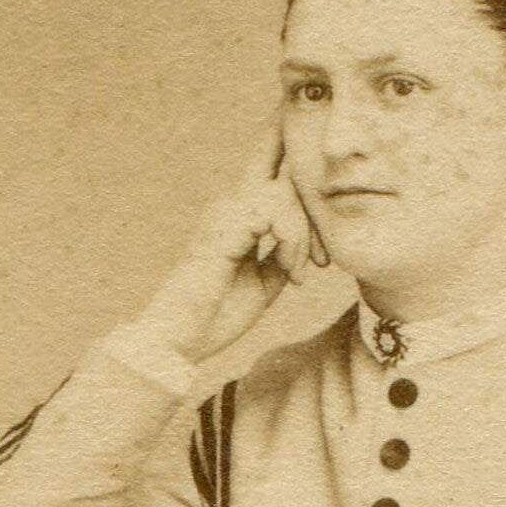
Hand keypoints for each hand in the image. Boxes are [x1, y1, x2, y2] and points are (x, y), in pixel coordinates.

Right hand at [138, 124, 328, 364]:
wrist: (184, 338)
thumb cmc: (219, 313)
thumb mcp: (265, 281)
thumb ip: (284, 255)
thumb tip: (309, 240)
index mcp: (240, 216)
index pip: (271, 168)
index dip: (308, 192)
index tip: (320, 259)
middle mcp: (231, 206)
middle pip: (287, 177)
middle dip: (314, 221)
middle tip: (319, 264)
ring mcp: (224, 213)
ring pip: (283, 193)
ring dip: (301, 237)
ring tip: (296, 274)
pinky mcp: (221, 227)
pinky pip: (272, 213)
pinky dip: (290, 242)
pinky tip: (288, 272)